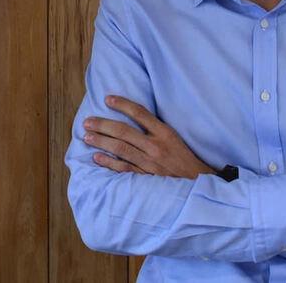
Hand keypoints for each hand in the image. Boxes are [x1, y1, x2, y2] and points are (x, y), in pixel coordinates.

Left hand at [82, 95, 215, 178]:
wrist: (198, 185)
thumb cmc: (184, 160)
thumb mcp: (175, 139)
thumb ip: (156, 129)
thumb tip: (134, 118)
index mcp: (165, 133)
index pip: (140, 113)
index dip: (123, 104)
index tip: (108, 99)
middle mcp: (155, 146)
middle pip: (124, 131)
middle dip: (103, 125)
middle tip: (88, 121)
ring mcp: (149, 163)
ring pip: (120, 149)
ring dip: (101, 141)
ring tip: (87, 136)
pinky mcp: (146, 178)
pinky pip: (123, 169)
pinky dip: (109, 163)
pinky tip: (97, 157)